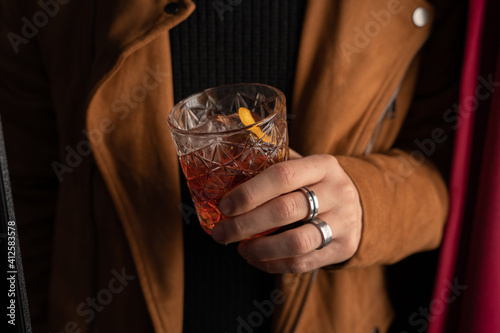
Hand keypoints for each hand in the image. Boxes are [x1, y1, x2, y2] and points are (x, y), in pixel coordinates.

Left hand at [211, 150, 362, 273]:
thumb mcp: (304, 166)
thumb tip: (224, 177)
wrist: (361, 204)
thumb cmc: (317, 183)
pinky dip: (273, 264)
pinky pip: (303, 263)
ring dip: (260, 249)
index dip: (250, 192)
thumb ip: (273, 166)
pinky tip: (256, 259)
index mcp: (323, 165)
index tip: (225, 206)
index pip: (283, 175)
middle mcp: (337, 192)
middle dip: (245, 225)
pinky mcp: (344, 248)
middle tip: (220, 233)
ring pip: (296, 243)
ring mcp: (344, 222)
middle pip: (285, 210)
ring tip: (240, 248)